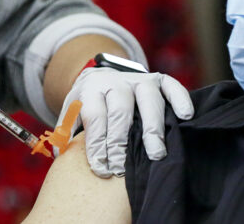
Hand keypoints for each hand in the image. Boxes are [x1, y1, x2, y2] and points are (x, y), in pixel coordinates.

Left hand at [58, 68, 193, 176]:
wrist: (102, 76)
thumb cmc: (88, 105)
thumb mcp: (71, 112)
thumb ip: (64, 132)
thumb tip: (58, 154)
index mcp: (91, 89)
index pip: (95, 116)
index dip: (97, 144)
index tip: (101, 168)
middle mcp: (115, 81)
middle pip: (120, 110)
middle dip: (120, 141)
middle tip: (121, 168)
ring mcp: (139, 79)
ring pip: (148, 99)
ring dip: (152, 127)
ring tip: (155, 154)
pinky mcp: (158, 79)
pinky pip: (172, 85)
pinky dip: (180, 98)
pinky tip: (185, 116)